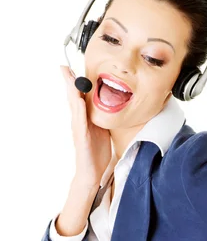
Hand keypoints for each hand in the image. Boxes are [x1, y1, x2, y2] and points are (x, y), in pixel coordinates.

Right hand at [60, 65, 111, 188]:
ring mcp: (79, 128)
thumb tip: (107, 106)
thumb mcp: (102, 130)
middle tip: (64, 67)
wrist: (94, 172)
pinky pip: (80, 120)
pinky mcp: (82, 137)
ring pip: (74, 105)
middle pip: (73, 97)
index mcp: (85, 119)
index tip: (72, 69)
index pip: (80, 97)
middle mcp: (79, 121)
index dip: (76, 83)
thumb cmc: (97, 152)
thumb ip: (102, 117)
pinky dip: (79, 109)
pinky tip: (79, 100)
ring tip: (68, 77)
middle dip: (69, 82)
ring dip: (71, 91)